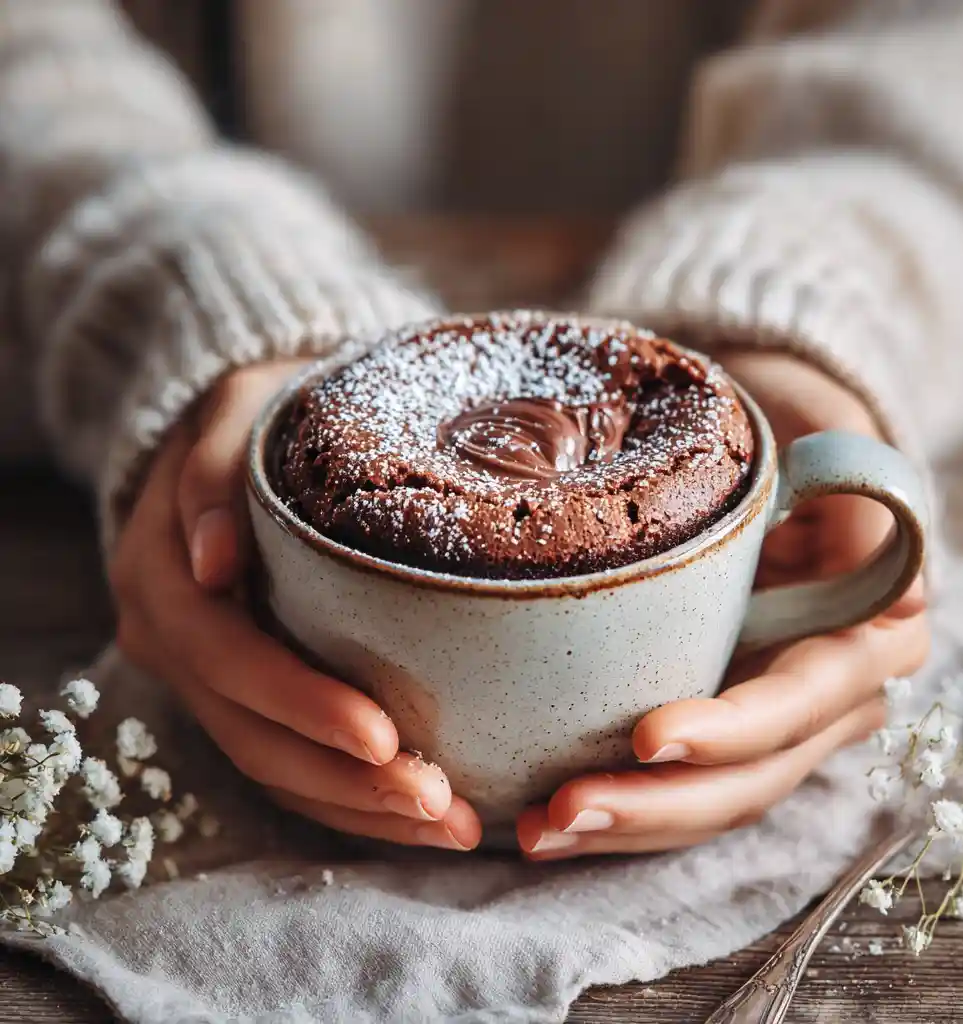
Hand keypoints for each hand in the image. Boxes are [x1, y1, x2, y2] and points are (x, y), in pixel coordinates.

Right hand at [112, 362, 480, 850]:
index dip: (304, 706)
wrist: (235, 433)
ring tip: (448, 823)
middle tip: (440, 804)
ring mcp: (204, 674)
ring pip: (272, 765)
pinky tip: (412, 810)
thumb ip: (214, 474)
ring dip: (357, 806)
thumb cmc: (255, 415)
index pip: (233, 661)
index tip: (386, 739)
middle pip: (253, 735)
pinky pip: (285, 760)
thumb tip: (212, 560)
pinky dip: (345, 795)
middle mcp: (174, 640)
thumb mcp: (236, 411)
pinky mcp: (241, 688)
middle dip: (347, 781)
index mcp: (163, 580)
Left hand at [518, 353, 927, 858]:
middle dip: (657, 805)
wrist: (772, 444)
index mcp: (867, 634)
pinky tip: (547, 817)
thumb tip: (899, 585)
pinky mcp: (719, 723)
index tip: (647, 737)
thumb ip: (856, 494)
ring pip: (709, 800)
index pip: (797, 701)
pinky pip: (676, 785)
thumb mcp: (828, 436)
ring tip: (540, 831)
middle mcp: (827, 695)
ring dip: (626, 824)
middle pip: (749, 777)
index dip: (731, 730)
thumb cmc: (792, 431)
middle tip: (564, 813)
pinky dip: (620, 804)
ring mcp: (771, 721)